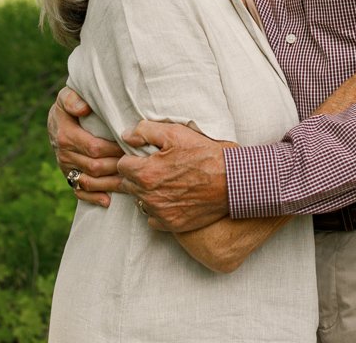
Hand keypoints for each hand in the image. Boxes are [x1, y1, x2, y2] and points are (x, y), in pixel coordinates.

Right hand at [48, 86, 123, 206]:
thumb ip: (72, 99)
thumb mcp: (66, 96)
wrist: (57, 119)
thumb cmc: (69, 105)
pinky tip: (108, 200)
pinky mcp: (68, 176)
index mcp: (66, 135)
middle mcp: (64, 154)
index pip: (94, 147)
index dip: (114, 150)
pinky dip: (93, 198)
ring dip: (110, 183)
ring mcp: (66, 167)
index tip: (131, 147)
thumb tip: (83, 108)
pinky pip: (78, 191)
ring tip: (130, 182)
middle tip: (138, 165)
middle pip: (95, 166)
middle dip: (117, 167)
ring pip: (89, 181)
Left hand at [118, 120, 233, 232]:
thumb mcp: (176, 132)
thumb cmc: (206, 154)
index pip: (122, 165)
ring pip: (141, 202)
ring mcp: (160, 213)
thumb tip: (126, 136)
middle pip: (129, 184)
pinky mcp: (172, 225)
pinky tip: (173, 198)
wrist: (233, 181)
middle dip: (139, 175)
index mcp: (145, 173)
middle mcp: (149, 196)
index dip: (134, 158)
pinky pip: (153, 219)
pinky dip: (159, 210)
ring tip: (168, 182)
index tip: (148, 157)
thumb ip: (145, 131)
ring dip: (148, 193)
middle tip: (160, 168)